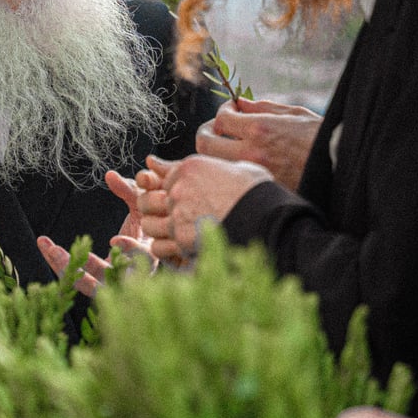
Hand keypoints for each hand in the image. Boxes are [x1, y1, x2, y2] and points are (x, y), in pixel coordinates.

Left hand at [37, 170, 153, 296]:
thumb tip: (109, 174)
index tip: (114, 240)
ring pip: (88, 285)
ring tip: (48, 246)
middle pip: (111, 280)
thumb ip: (129, 190)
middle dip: (87, 266)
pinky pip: (76, 280)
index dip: (130, 250)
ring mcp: (113, 286)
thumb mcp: (140, 206)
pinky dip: (60, 265)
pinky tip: (46, 247)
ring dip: (66, 267)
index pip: (143, 257)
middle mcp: (132, 277)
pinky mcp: (97, 287)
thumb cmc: (143, 226)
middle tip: (63, 252)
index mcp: (149, 256)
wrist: (141, 254)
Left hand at [136, 154, 269, 261]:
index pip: (165, 178)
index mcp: (191, 166)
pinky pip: (160, 246)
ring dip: (161, 231)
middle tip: (171, 220)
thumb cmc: (259, 192)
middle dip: (158, 210)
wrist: (267, 216)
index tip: (180, 202)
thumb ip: (217, 167)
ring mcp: (178, 211)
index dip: (170, 191)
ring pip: (150, 223)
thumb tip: (217, 170)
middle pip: (151, 199)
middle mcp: (179, 186)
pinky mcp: (181, 237)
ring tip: (177, 238)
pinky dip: (168, 251)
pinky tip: (183, 251)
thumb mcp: (240, 168)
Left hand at [196, 97, 320, 191]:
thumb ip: (262, 107)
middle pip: (205, 144)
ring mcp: (253, 174)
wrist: (342, 166)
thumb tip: (239, 103)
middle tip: (216, 129)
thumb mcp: (293, 113)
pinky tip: (240, 165)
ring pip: (214, 165)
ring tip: (226, 147)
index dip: (222, 112)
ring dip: (215, 154)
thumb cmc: (320, 136)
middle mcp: (252, 152)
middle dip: (207, 133)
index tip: (231, 111)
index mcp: (259, 129)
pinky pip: (231, 180)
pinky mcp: (260, 189)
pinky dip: (229, 171)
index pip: (220, 120)